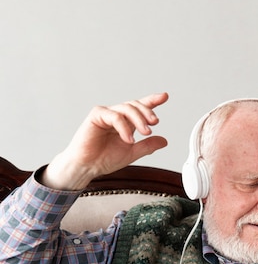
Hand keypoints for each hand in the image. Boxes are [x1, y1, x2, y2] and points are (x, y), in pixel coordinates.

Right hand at [42, 93, 168, 190]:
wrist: (87, 167)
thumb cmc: (104, 159)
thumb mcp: (132, 153)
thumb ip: (147, 146)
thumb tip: (164, 141)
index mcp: (125, 123)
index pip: (140, 108)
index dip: (152, 101)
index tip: (164, 96)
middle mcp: (116, 116)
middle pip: (135, 105)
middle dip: (147, 112)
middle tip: (155, 122)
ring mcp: (106, 114)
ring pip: (126, 108)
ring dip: (139, 119)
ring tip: (145, 133)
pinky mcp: (96, 115)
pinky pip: (115, 116)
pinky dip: (124, 127)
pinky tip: (128, 139)